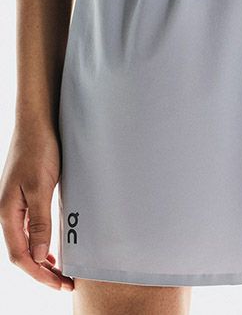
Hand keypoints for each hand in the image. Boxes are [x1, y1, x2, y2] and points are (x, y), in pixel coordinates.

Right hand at [0, 124, 73, 290]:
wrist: (37, 125)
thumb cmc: (38, 151)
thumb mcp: (41, 187)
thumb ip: (39, 221)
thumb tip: (40, 255)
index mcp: (8, 214)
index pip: (20, 255)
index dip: (39, 274)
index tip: (59, 284)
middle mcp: (10, 213)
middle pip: (23, 252)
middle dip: (43, 271)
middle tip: (65, 283)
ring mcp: (18, 205)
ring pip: (28, 241)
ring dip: (43, 258)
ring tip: (61, 271)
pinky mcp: (29, 196)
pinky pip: (33, 227)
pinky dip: (43, 241)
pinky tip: (53, 246)